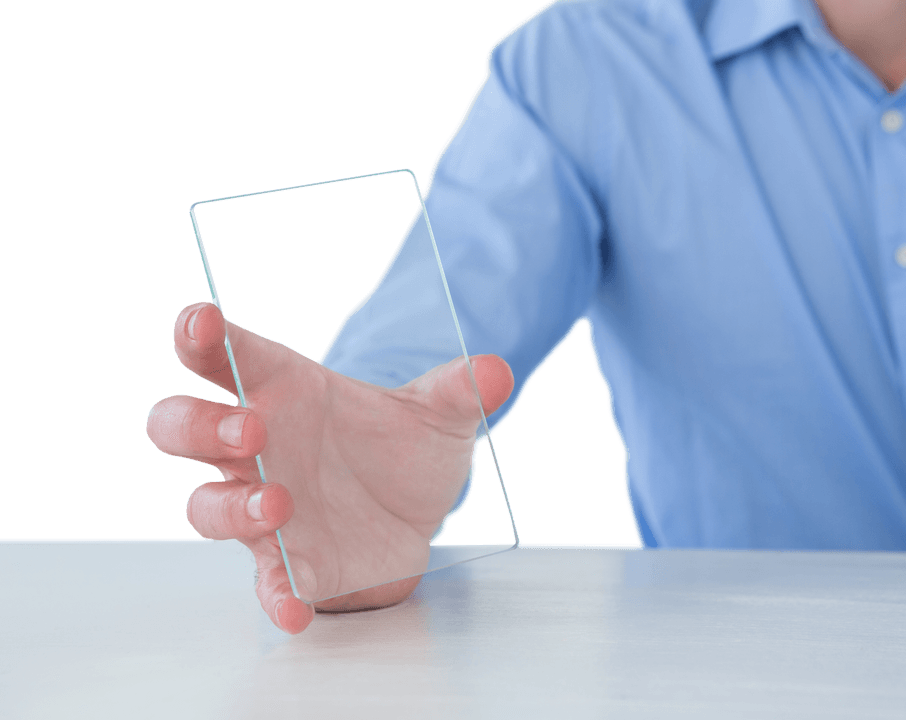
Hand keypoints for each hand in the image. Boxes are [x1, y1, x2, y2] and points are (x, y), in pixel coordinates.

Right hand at [146, 302, 512, 632]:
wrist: (414, 509)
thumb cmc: (401, 446)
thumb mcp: (440, 412)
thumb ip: (461, 389)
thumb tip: (499, 371)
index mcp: (283, 389)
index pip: (227, 355)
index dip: (202, 337)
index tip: (203, 324)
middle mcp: (258, 446)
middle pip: (183, 426)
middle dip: (199, 426)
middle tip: (249, 429)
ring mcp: (263, 505)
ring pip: (206, 505)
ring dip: (231, 506)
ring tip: (279, 504)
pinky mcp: (287, 560)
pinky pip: (265, 581)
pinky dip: (275, 596)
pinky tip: (294, 608)